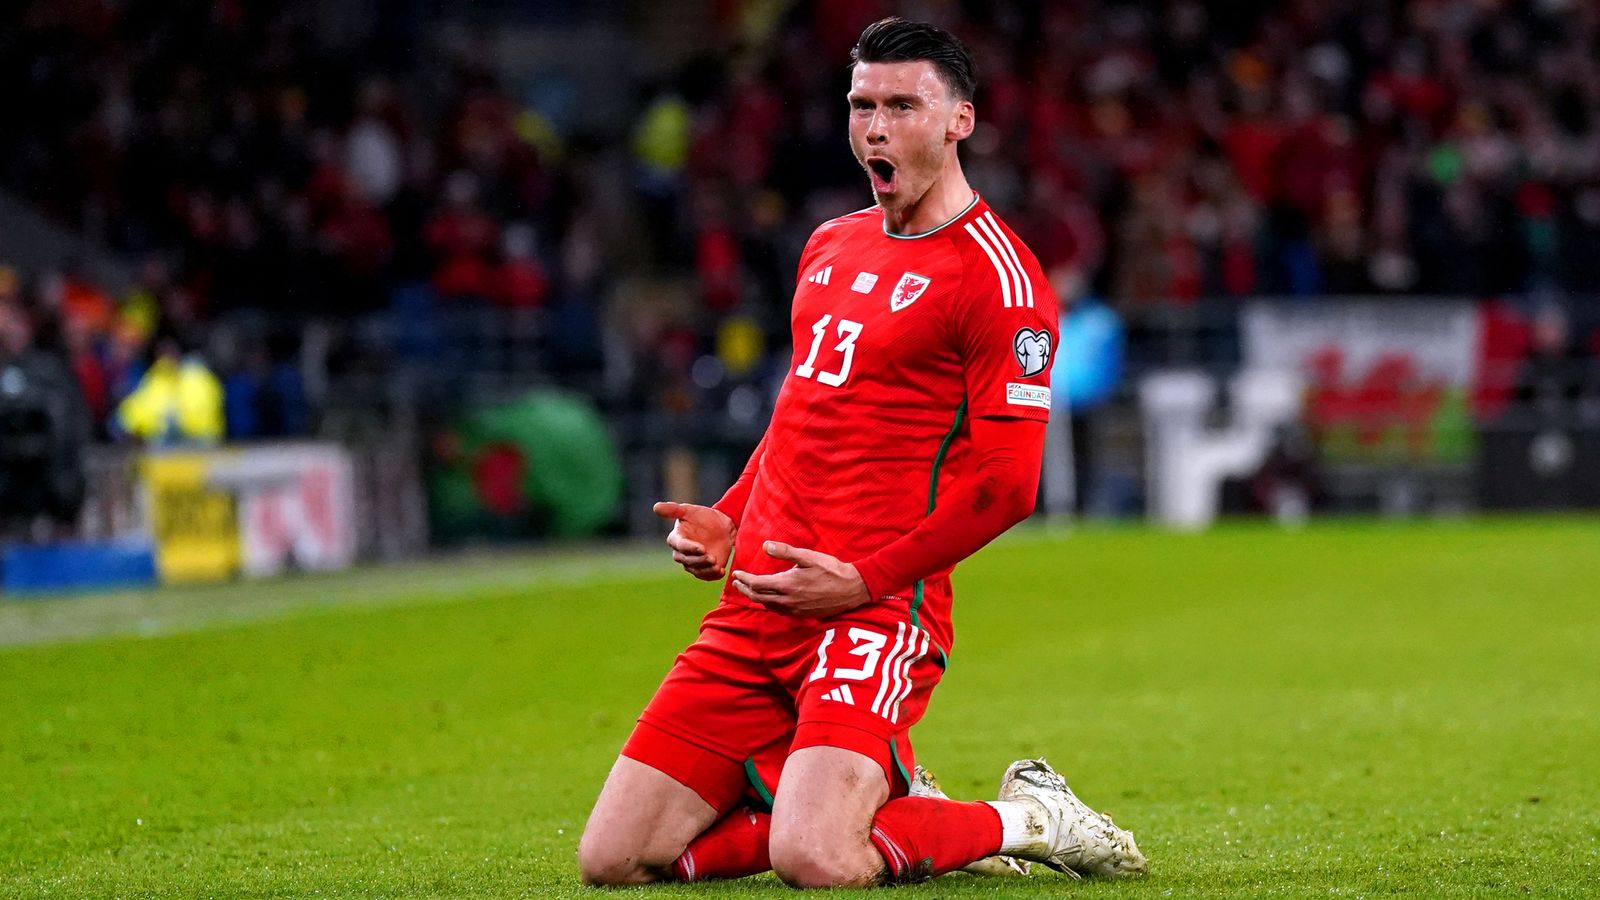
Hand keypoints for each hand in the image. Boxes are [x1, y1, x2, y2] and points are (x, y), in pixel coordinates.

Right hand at [653, 501, 735, 580]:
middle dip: (699, 560)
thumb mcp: (689, 510)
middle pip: (687, 560)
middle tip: (712, 558)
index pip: (680, 546)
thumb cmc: (703, 516)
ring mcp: (693, 563)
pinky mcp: (704, 569)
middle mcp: (681, 553)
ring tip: (717, 566)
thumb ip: (673, 510)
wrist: (722, 526)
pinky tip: (721, 571)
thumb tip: (655, 507)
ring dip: (706, 570)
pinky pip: (706, 576)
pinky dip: (713, 575)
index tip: (702, 548)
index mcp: (676, 539)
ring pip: (696, 570)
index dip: (690, 548)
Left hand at [731, 541, 869, 617]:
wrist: (852, 589)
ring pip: (767, 606)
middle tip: (737, 582)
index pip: (757, 584)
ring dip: (755, 597)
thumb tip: (765, 546)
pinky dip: (768, 604)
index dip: (744, 578)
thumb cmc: (831, 570)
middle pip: (758, 597)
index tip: (737, 573)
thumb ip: (785, 552)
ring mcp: (794, 610)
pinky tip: (769, 598)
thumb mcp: (808, 556)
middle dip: (745, 589)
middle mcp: (787, 601)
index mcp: (787, 585)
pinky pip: (778, 611)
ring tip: (749, 589)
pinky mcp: (801, 614)